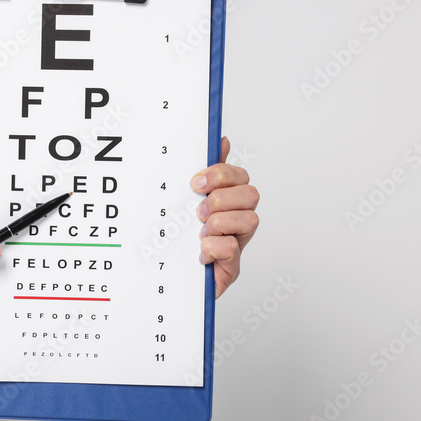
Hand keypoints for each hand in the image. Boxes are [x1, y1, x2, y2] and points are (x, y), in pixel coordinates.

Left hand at [190, 137, 258, 297]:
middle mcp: (237, 221)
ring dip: (219, 222)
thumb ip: (207, 174)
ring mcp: (237, 244)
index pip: (240, 177)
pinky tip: (200, 251)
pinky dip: (213, 247)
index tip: (196, 182)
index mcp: (228, 203)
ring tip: (200, 231)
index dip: (222, 174)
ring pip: (250, 219)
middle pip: (250, 194)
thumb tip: (221, 140)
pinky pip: (232, 249)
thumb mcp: (187, 201)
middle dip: (221, 198)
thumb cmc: (182, 240)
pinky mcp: (230, 268)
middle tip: (199, 210)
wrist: (170, 280)